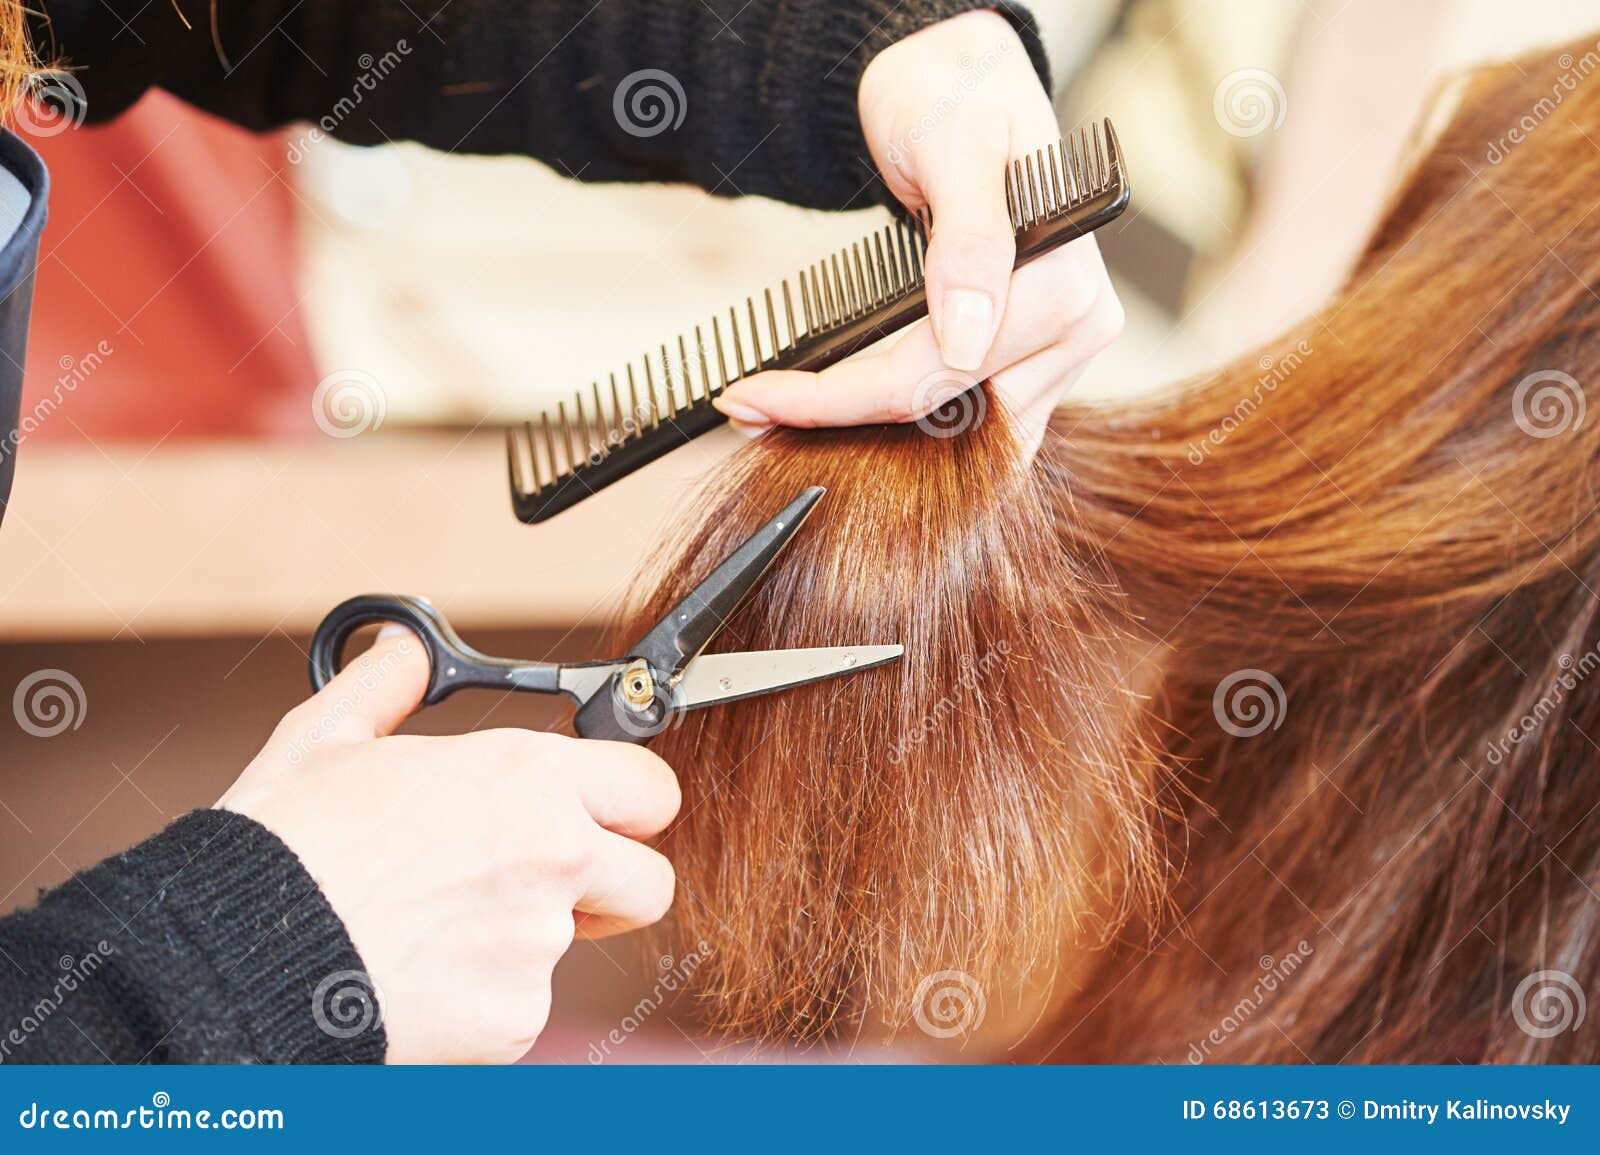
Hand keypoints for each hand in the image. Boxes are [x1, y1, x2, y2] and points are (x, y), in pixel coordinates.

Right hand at [218, 627, 679, 1063]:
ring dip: (523, 944)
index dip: (631, 805)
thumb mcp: (323, 739)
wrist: (234, 959)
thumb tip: (398, 647)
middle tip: (545, 886)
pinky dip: (480, 1003)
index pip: (652, 788)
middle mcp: (552, 856)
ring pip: (572, 949)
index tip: (605, 817)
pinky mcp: (513, 1020)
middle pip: (651, 881)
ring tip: (436, 930)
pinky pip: (519, 1010)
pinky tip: (416, 978)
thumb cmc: (279, 849)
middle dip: (610, 887)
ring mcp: (538, 944)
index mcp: (523, 779)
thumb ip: (384, 686)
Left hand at [713, 9, 1122, 454]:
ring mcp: (1055, 354)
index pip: (938, 374)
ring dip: (865, 434)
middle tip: (747, 413)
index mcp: (1066, 289)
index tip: (752, 396)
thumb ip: (971, 238)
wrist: (961, 84)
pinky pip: (959, 415)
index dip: (839, 399)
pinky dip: (894, 421)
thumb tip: (967, 338)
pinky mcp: (1025, 363)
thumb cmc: (955, 98)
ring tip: (774, 414)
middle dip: (841, 424)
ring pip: (954, 434)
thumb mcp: (955, 146)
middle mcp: (1075, 332)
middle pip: (945, 417)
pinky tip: (828, 406)